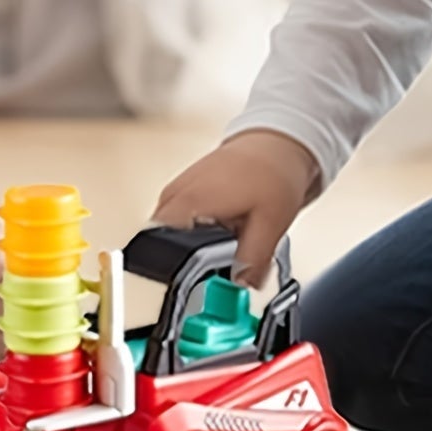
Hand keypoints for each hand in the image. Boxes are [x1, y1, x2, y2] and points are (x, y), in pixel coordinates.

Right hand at [150, 130, 320, 287]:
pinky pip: (177, 221)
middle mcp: (175, 194)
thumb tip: (240, 284)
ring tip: (226, 235)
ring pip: (169, 233)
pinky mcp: (181, 191)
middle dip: (190, 259)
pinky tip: (221, 226)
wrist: (273, 146)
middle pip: (163, 243)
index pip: (158, 244)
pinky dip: (196, 231)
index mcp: (191, 201)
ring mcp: (175, 191)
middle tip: (220, 260)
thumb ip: (254, 259)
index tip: (200, 279)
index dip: (177, 268)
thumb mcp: (272, 223)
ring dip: (194, 244)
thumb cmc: (271, 174)